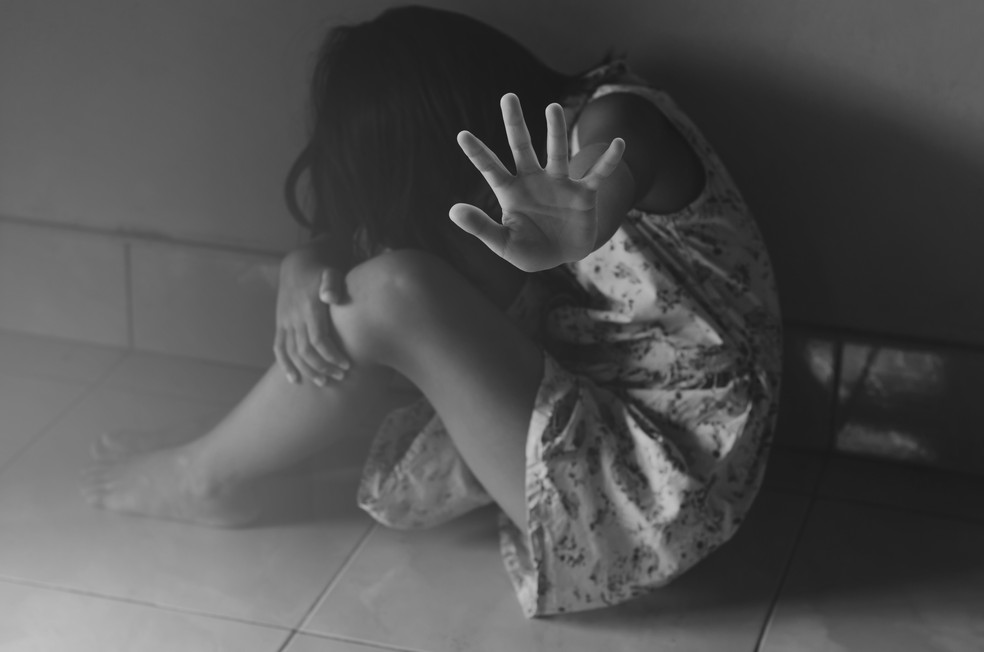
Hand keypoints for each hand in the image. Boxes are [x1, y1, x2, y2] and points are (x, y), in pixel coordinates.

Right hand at [274, 253, 350, 385]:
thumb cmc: (321, 272)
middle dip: (323, 367)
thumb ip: (332, 284)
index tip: (346, 365)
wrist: (297, 265)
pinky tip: (294, 379)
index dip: (331, 355)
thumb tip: (330, 297)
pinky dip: (285, 365)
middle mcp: (294, 317)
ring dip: (306, 370)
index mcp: (309, 308)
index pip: (318, 339)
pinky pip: (278, 348)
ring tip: (323, 382)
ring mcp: (285, 322)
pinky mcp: (280, 324)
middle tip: (339, 377)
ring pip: (292, 353)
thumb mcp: (330, 273)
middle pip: (306, 350)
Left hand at [450, 93, 624, 271]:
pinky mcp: (583, 194)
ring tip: (552, 108)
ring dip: (555, 131)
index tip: (461, 135)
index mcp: (511, 192)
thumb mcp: (503, 244)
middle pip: (522, 147)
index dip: (477, 153)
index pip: (491, 169)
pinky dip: (608, 162)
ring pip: (557, 152)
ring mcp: (559, 184)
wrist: (563, 256)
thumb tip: (452, 210)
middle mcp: (534, 181)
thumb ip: (480, 227)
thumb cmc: (529, 249)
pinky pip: (597, 175)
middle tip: (507, 96)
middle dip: (515, 123)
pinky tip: (618, 144)